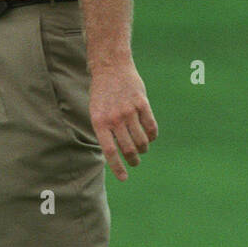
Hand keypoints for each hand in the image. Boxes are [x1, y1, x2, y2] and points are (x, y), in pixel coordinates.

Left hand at [89, 62, 157, 180]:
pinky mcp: (142, 104)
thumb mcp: (96, 112)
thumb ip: (104, 131)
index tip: (124, 178)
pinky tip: (150, 137)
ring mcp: (129, 111)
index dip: (118, 167)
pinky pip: (151, 127)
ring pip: (141, 140)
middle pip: (129, 148)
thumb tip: (115, 153)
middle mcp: (114, 118)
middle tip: (135, 162)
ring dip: (143, 149)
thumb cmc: (101, 93)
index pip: (110, 151)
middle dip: (133, 160)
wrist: (111, 68)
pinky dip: (152, 136)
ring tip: (141, 150)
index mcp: (99, 122)